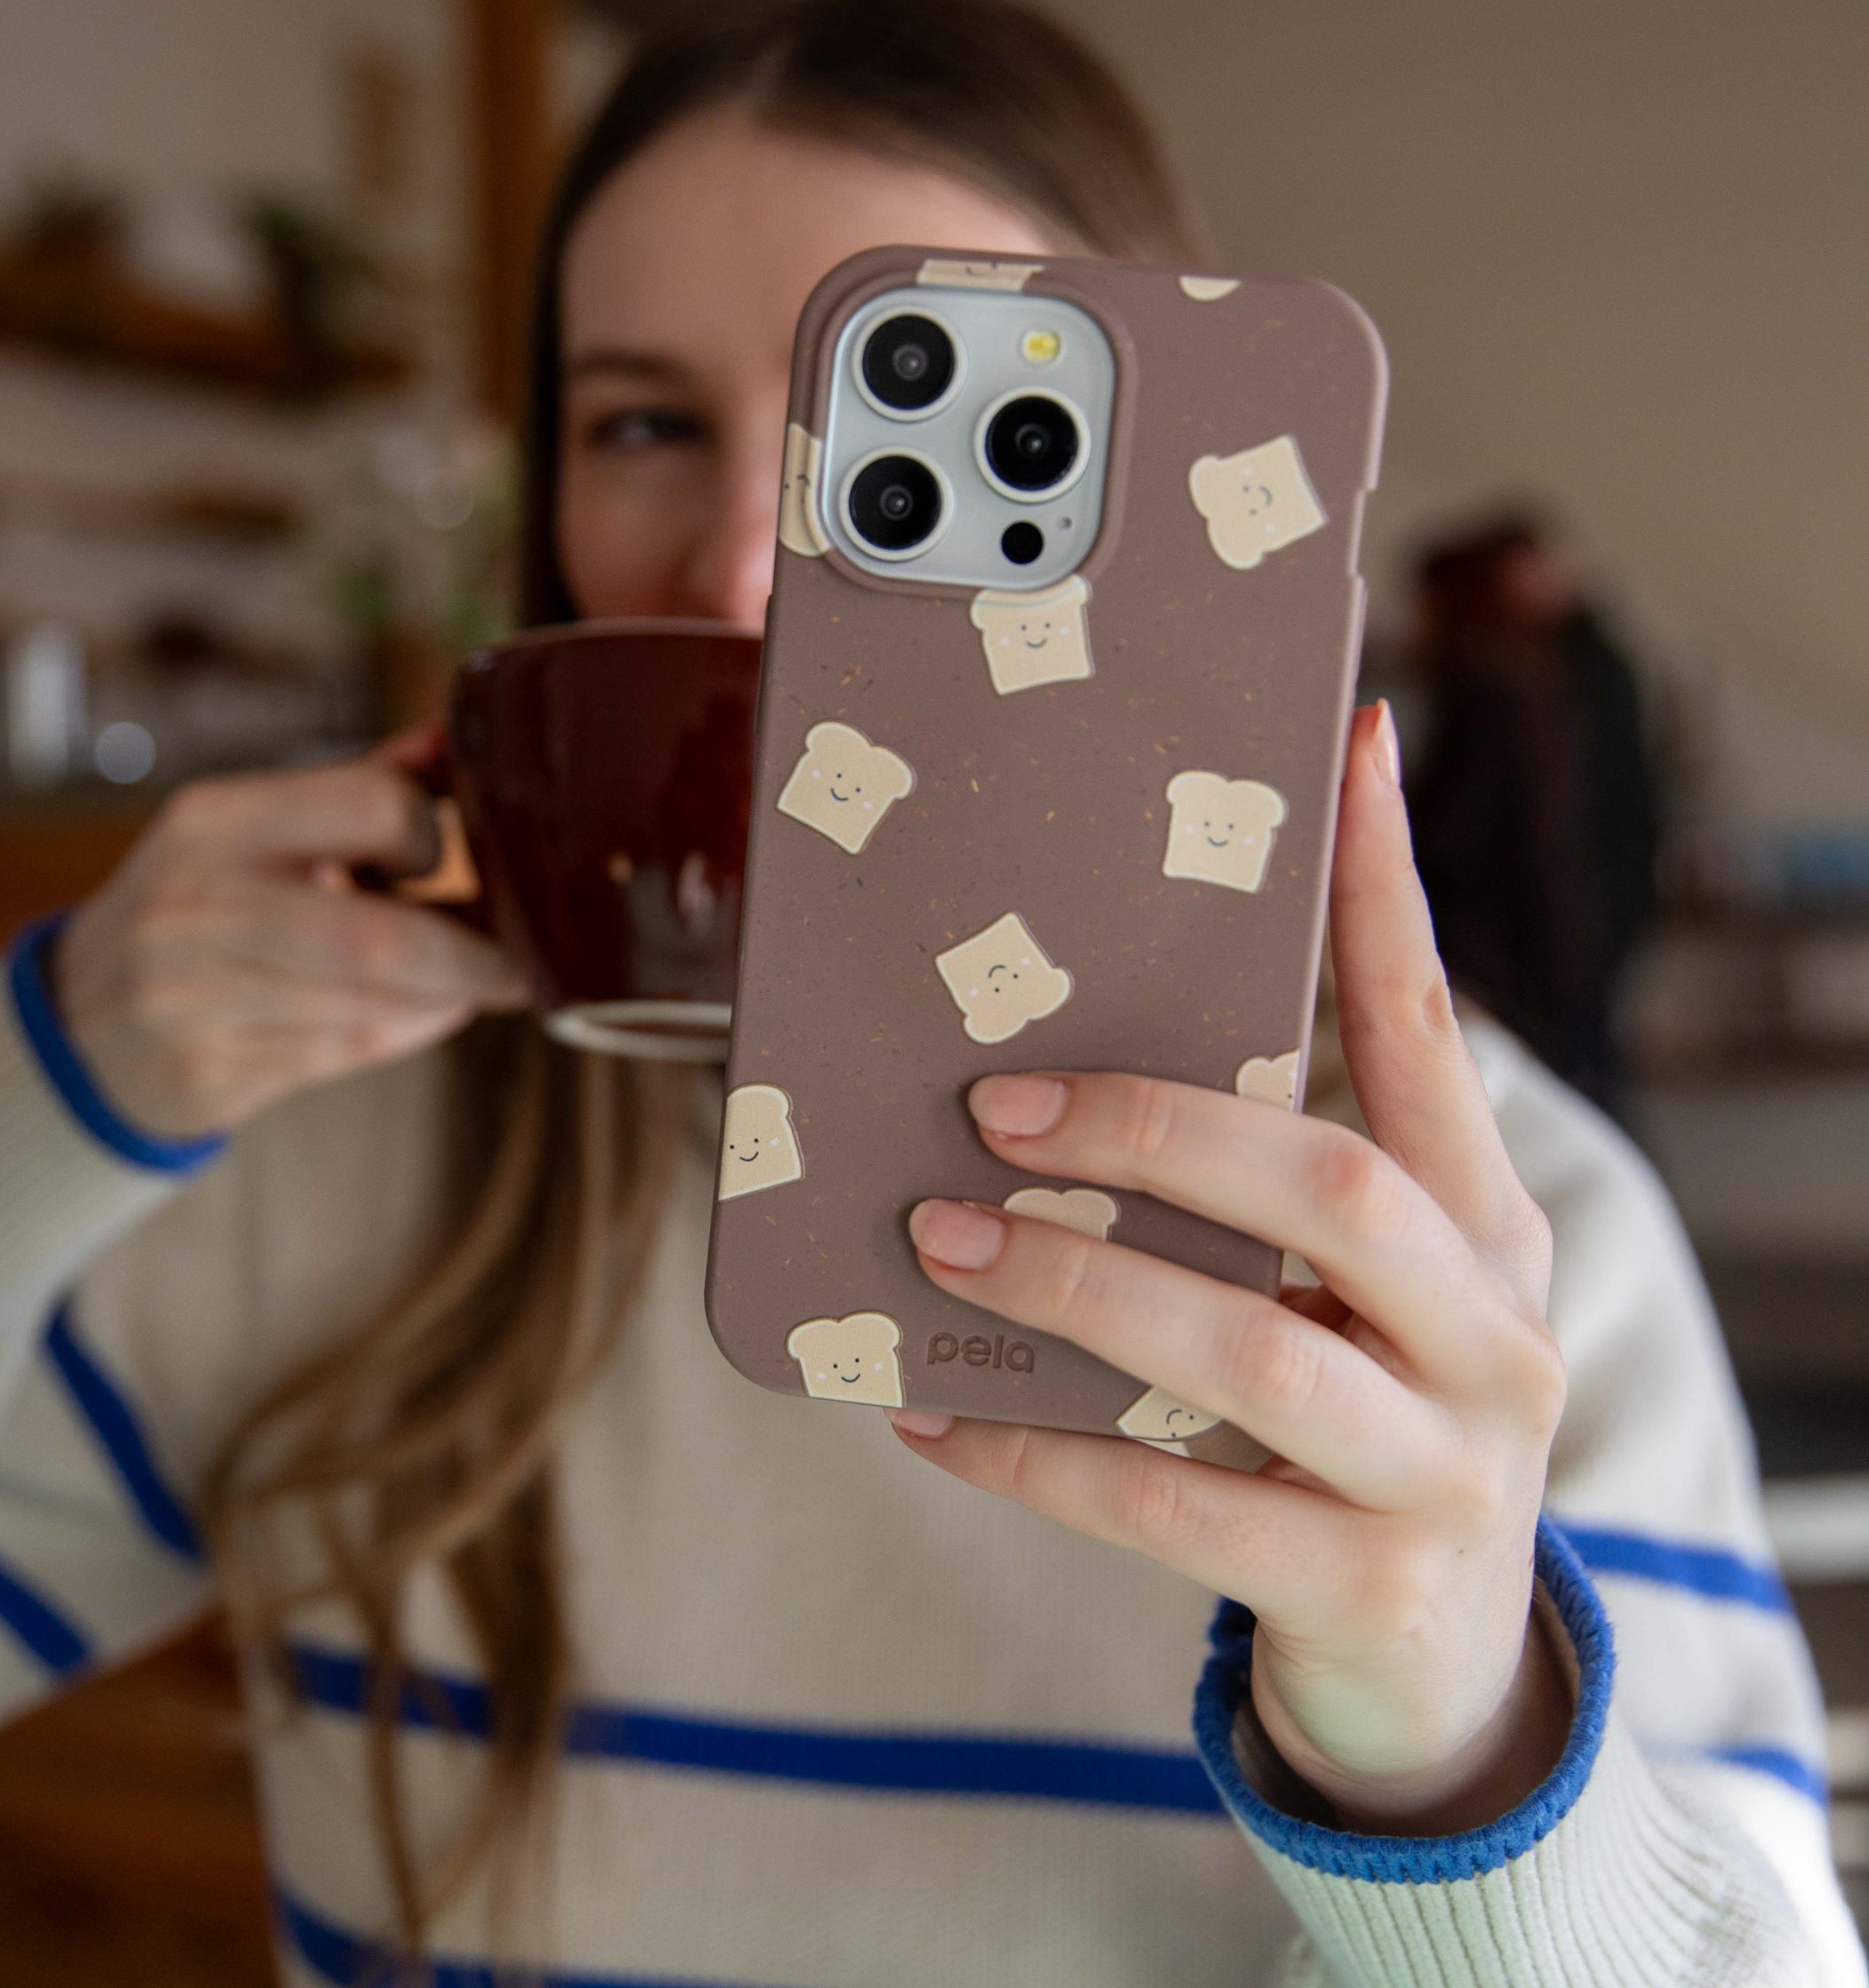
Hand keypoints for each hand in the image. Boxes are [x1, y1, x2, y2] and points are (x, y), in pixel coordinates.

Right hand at [54, 733, 527, 1137]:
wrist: (78, 1025)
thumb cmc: (198, 908)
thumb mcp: (248, 830)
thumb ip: (357, 788)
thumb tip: (461, 741)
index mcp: (213, 820)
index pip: (371, 805)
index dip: (431, 835)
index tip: (442, 856)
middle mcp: (196, 906)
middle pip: (381, 939)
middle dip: (475, 957)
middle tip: (525, 961)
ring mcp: (193, 999)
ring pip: (375, 1007)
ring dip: (448, 996)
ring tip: (475, 980)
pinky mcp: (208, 1075)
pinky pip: (348, 1053)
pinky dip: (407, 1030)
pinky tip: (421, 1012)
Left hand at [890, 703, 1571, 1832]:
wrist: (1440, 1672)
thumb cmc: (1360, 1424)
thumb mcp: (1354, 1293)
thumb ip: (1255, 1189)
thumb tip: (1057, 1059)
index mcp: (1485, 1227)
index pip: (1431, 1030)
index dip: (1387, 892)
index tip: (1355, 746)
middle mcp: (1492, 1334)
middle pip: (1331, 1192)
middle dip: (1149, 1135)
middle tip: (994, 1108)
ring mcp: (1441, 1469)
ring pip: (1248, 1355)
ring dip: (1073, 1287)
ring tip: (938, 1240)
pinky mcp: (1366, 1591)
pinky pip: (1166, 1511)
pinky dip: (1030, 1456)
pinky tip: (925, 1419)